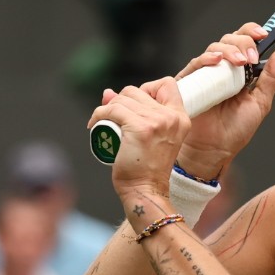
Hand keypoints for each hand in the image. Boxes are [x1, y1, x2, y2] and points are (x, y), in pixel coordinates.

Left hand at [90, 78, 191, 214]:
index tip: (135, 106)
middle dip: (121, 101)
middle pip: (137, 90)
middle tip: (114, 119)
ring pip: (122, 99)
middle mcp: (171, 117)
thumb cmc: (146, 168)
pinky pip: (112, 110)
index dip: (147, 88)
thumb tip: (107, 92)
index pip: (166, 84)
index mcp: (180, 118)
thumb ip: (137, 113)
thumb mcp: (150, 137)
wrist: (145, 190)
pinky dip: (98, 115)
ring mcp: (156, 122)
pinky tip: (94, 125)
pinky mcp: (139, 128)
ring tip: (103, 124)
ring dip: (107, 108)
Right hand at [173, 25, 274, 180]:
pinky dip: (207, 58)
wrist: (214, 150)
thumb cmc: (234, 130)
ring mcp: (206, 73)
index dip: (252, 33)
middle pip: (230, 39)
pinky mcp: (190, 81)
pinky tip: (217, 61)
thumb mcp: (261, 102)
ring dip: (230, 50)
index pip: (245, 42)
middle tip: (251, 58)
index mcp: (241, 71)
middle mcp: (223, 69)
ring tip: (239, 62)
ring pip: (215, 47)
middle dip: (244, 43)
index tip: (263, 35)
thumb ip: (272, 76)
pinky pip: (196, 63)